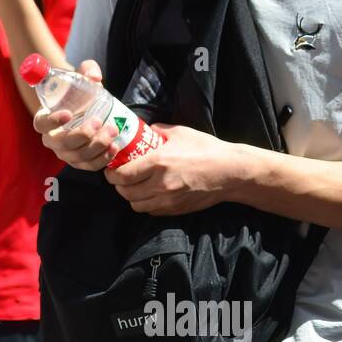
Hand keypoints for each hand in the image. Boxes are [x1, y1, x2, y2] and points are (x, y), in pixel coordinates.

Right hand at [32, 59, 118, 169]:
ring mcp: (66, 153)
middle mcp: (52, 139)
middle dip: (82, 135)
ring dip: (96, 146)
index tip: (68, 114)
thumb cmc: (80, 94)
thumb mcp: (82, 77)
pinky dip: (102, 159)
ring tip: (112, 130)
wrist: (89, 109)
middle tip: (99, 121)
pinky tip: (114, 146)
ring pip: (77, 157)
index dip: (52, 121)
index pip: (41, 123)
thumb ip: (87, 70)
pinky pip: (89, 166)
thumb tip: (94, 77)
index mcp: (45, 118)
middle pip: (61, 144)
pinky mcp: (80, 162)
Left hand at [105, 124, 248, 214]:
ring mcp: (168, 200)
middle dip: (118, 185)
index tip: (111, 169)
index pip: (122, 175)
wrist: (230, 172)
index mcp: (158, 163)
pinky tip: (150, 194)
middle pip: (125, 192)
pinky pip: (151, 211)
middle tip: (120, 177)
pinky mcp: (176, 209)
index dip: (111, 174)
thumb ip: (158, 131)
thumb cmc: (206, 149)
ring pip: (136, 205)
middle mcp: (161, 184)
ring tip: (134, 186)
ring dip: (131, 196)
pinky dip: (146, 204)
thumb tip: (144, 130)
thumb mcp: (180, 133)